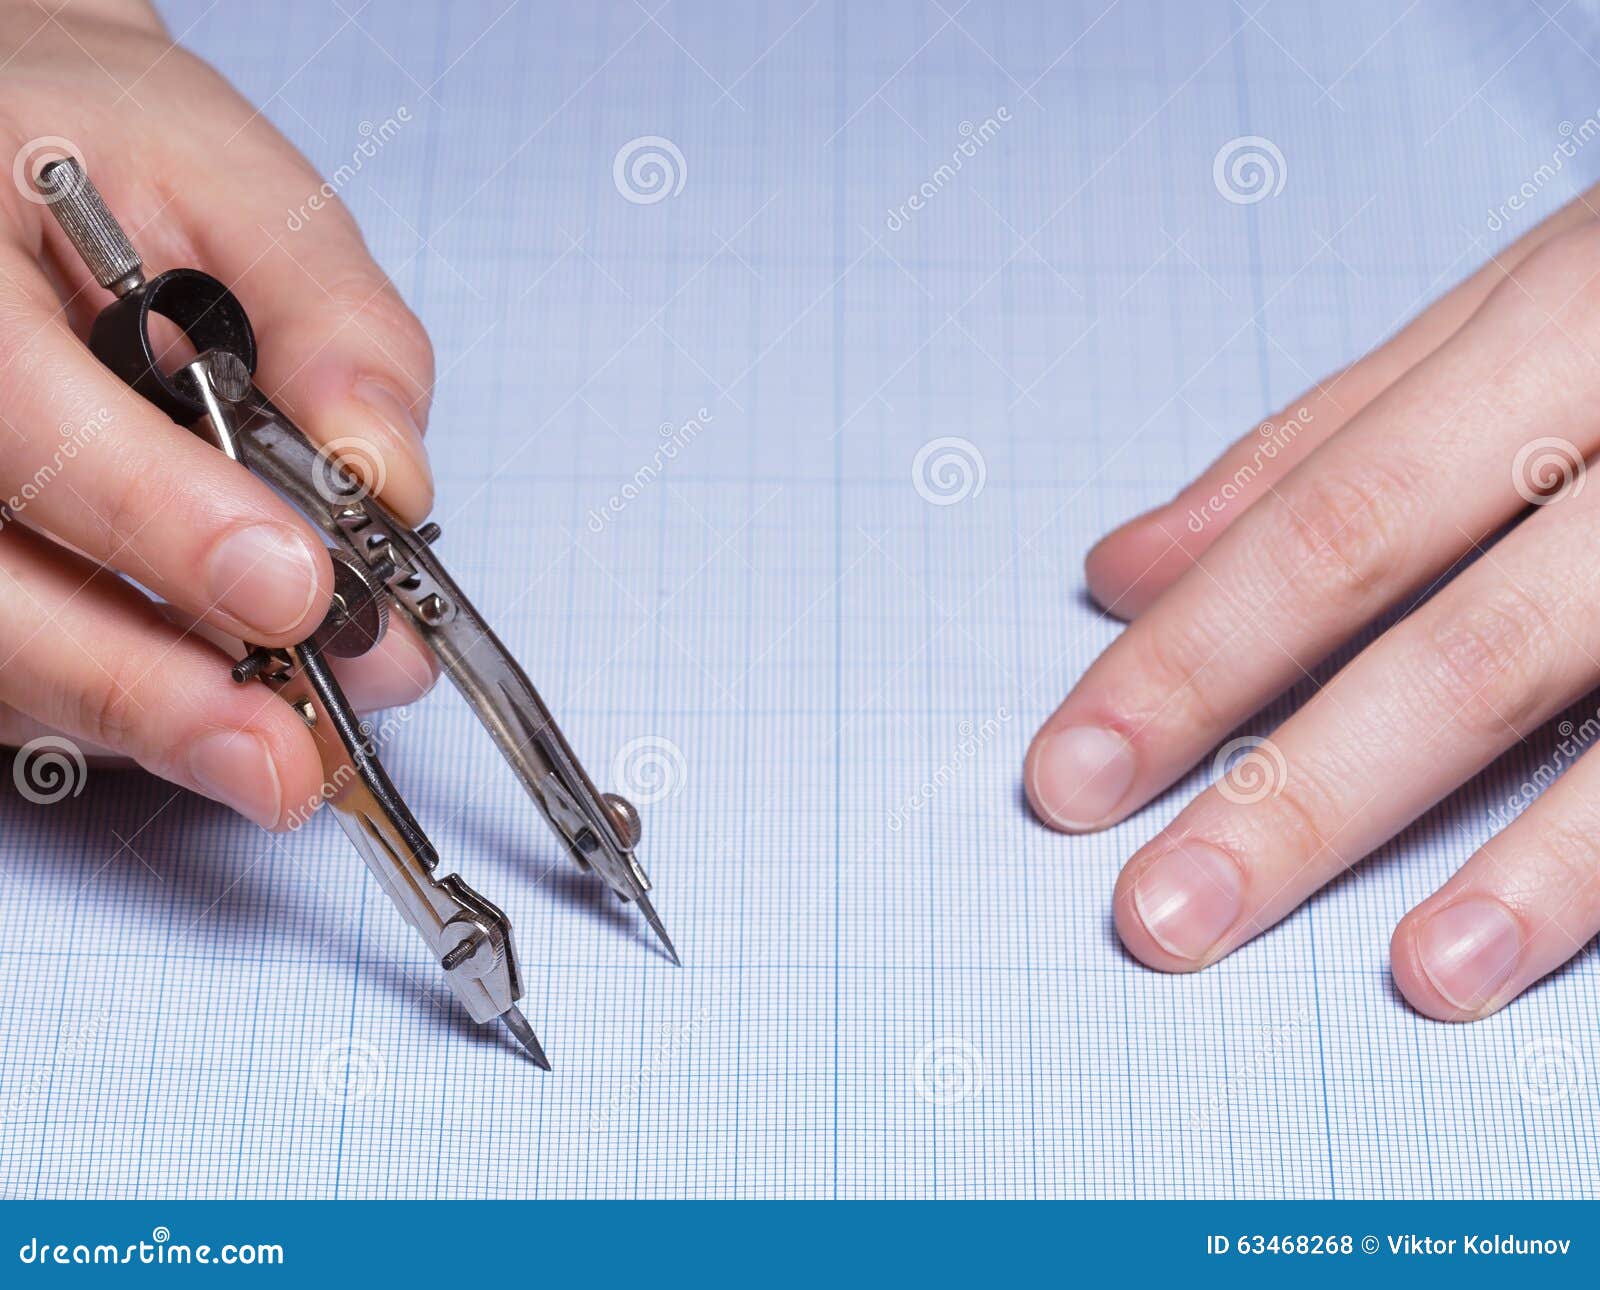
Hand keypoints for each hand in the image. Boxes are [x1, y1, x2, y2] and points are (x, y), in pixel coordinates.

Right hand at [1, 0, 438, 826]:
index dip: (159, 521)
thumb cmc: (98, 156)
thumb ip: (329, 319)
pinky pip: (9, 675)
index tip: (293, 590)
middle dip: (145, 687)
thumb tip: (383, 474)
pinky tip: (212, 707)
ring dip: (142, 722)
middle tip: (284, 755)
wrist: (6, 164)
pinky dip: (117, 711)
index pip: (25, 418)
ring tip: (281, 756)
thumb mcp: (235, 183)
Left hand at [1025, 182, 1599, 1020]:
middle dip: (1302, 795)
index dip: (1196, 661)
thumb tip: (1125, 571)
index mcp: (1567, 327)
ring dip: (1531, 869)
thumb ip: (1322, 445)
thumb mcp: (1514, 311)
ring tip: (1420, 978)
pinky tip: (1558, 935)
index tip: (1073, 774)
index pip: (1334, 526)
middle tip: (1163, 911)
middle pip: (1470, 643)